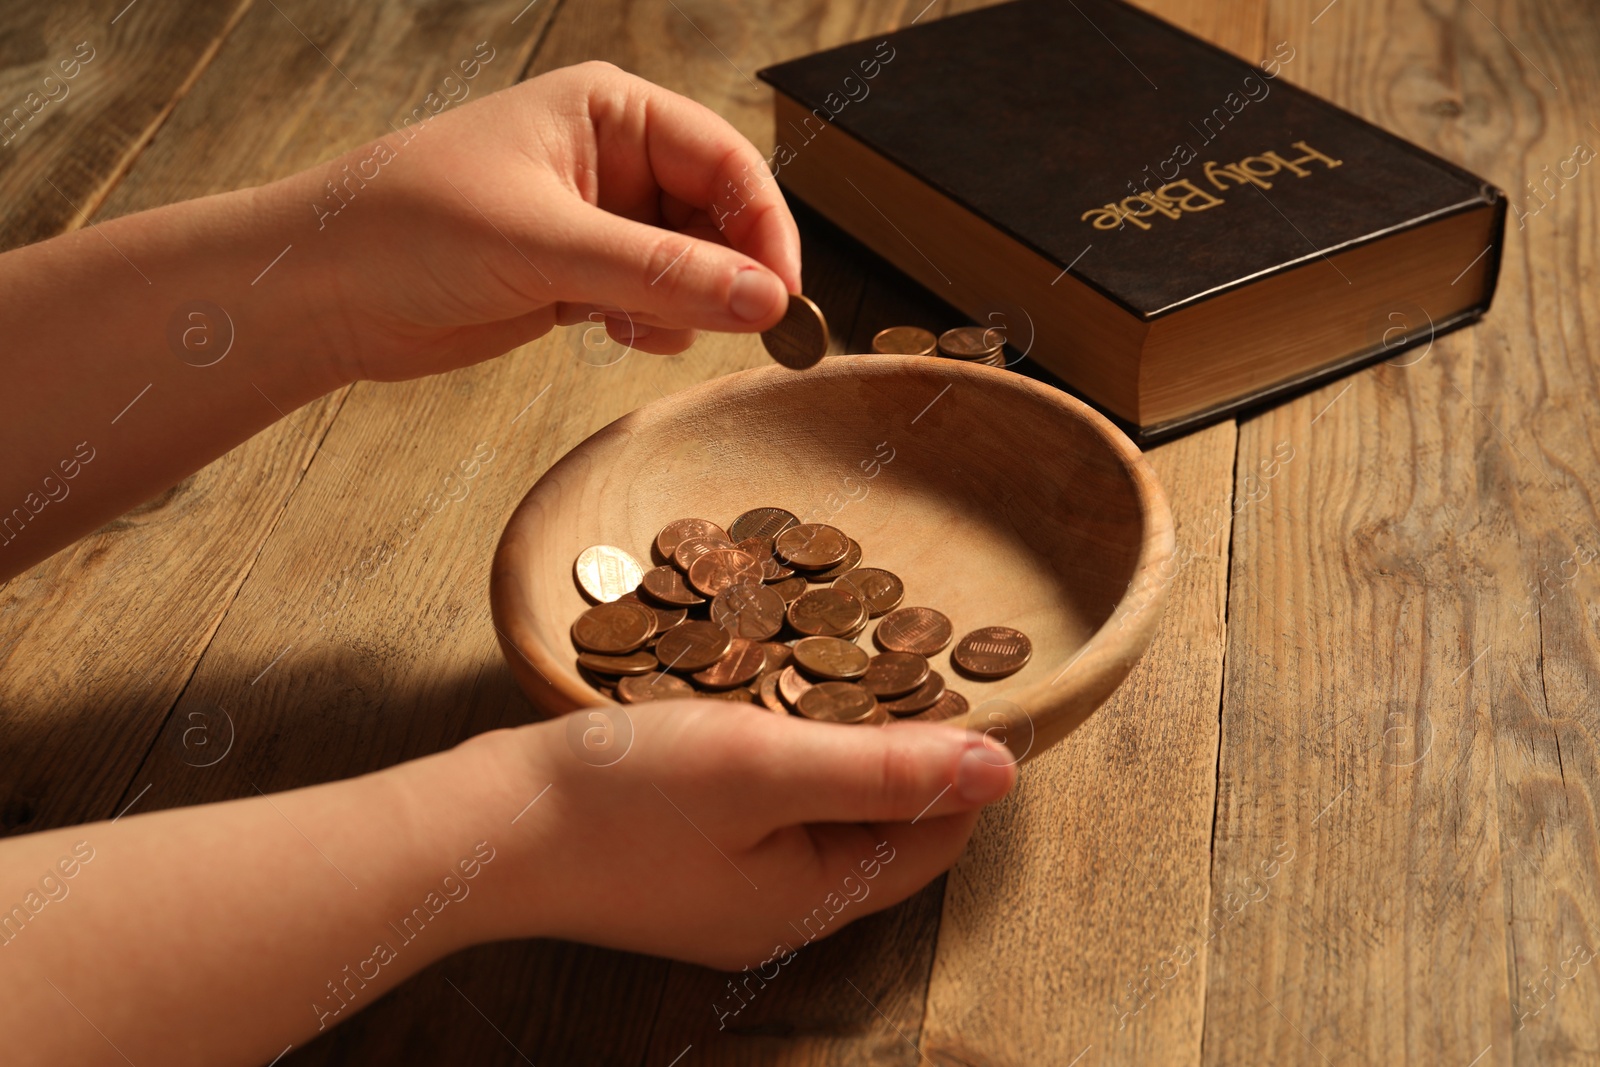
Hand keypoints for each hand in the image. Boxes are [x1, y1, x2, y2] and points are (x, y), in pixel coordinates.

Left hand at [278, 61, 801, 382]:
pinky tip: (617, 337)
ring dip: (688, 306)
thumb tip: (766, 299)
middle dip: (731, 273)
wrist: (321, 293)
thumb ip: (661, 273)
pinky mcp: (576, 278)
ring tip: (645, 329)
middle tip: (750, 331)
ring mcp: (595, 223)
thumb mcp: (545, 244)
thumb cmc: (408, 228)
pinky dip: (654, 326)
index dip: (764, 227)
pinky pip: (652, 302)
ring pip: (689, 267)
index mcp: (608, 110)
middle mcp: (611, 160)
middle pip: (717, 216)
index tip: (783, 294)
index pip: (726, 160)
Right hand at [475, 700, 1016, 970]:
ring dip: (840, 750)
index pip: (934, 839)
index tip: (960, 684)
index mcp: (813, 901)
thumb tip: (1005, 769)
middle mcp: (780, 910)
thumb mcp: (763, 764)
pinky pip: (768, 813)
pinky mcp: (687, 864)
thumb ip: (885, 768)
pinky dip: (784, 761)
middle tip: (897, 666)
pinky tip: (765, 711)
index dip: (959, 766)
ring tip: (837, 674)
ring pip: (821, 816)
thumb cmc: (621, 798)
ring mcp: (728, 892)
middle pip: (879, 830)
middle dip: (899, 754)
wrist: (482, 827)